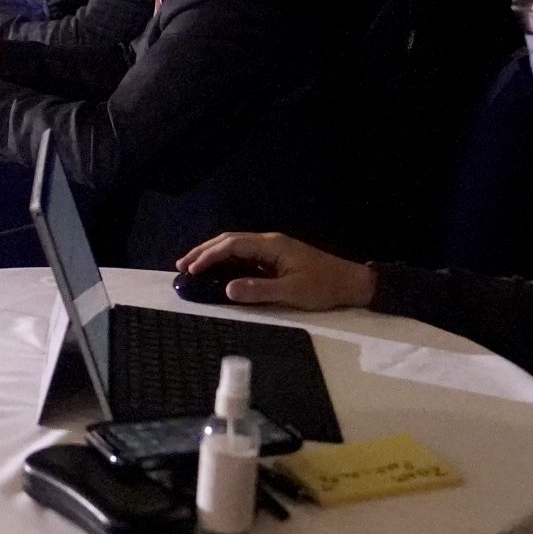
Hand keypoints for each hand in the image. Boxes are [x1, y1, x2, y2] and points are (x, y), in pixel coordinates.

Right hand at [175, 233, 376, 310]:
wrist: (351, 283)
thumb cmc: (323, 287)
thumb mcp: (291, 292)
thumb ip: (259, 290)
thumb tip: (227, 289)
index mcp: (272, 245)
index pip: (232, 244)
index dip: (209, 256)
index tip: (191, 269)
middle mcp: (269, 243)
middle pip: (229, 241)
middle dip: (203, 251)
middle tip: (181, 266)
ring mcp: (272, 250)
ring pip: (235, 246)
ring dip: (213, 255)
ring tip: (192, 267)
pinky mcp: (275, 259)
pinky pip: (244, 256)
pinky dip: (226, 261)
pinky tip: (216, 271)